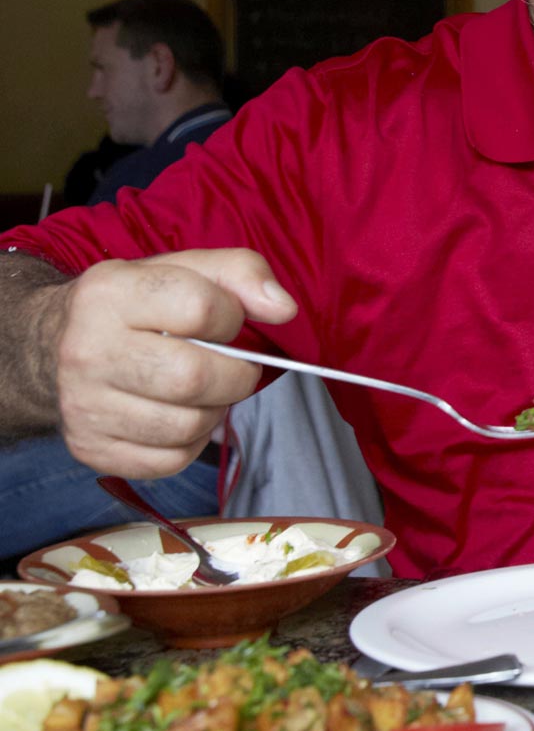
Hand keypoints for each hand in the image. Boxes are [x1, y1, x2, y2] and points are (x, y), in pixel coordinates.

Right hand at [42, 249, 298, 477]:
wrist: (54, 345)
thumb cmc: (137, 307)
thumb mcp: (183, 270)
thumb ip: (241, 273)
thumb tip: (283, 309)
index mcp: (109, 293)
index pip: (201, 308)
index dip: (231, 317)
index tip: (225, 321)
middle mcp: (87, 350)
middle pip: (194, 378)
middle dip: (233, 377)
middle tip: (231, 368)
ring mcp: (82, 404)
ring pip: (185, 426)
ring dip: (213, 411)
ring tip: (202, 391)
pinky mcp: (89, 447)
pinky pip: (169, 460)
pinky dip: (189, 443)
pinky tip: (177, 415)